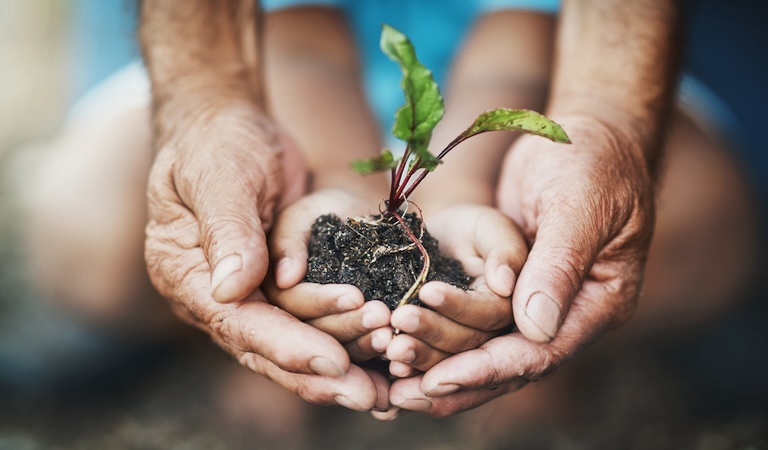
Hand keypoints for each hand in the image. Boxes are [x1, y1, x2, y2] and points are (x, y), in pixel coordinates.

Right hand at [145, 104, 386, 410]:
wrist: (229, 128)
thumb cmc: (218, 143)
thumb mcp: (220, 176)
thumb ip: (227, 230)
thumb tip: (233, 289)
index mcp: (188, 276)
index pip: (238, 323)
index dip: (286, 345)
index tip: (333, 363)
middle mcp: (215, 298)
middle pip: (267, 349)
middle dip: (320, 374)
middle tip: (370, 396)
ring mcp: (248, 296)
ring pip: (294, 343)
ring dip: (341, 362)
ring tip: (387, 383)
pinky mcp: (277, 289)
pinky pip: (312, 323)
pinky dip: (345, 341)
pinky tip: (382, 362)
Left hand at [385, 115, 655, 416]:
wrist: (586, 133)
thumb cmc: (591, 160)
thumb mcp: (579, 206)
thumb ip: (558, 265)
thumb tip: (534, 329)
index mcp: (599, 303)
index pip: (541, 352)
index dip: (488, 369)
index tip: (441, 380)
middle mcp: (570, 314)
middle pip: (511, 365)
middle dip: (456, 381)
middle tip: (402, 396)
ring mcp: (541, 303)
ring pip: (489, 350)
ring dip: (442, 365)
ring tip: (393, 383)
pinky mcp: (513, 288)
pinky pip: (476, 323)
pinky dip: (442, 338)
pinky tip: (403, 351)